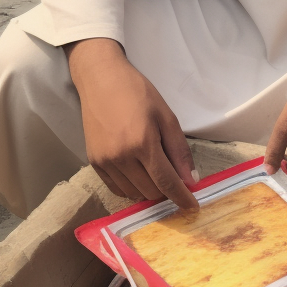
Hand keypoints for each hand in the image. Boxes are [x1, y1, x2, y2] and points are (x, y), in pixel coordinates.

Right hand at [66, 38, 198, 211]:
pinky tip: (138, 173)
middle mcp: (122, 158)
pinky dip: (131, 188)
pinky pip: (116, 189)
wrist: (101, 79)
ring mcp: (105, 162)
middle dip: (166, 190)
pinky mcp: (94, 163)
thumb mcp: (165, 115)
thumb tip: (191, 179)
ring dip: (149, 189)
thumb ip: (179, 149)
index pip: (166, 182)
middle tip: (174, 176)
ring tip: (155, 170)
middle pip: (150, 192)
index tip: (192, 207)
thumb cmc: (137, 92)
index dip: (181, 197)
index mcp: (143, 143)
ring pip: (133, 194)